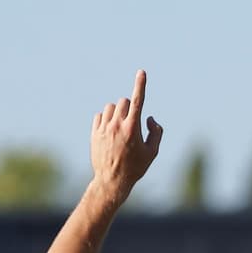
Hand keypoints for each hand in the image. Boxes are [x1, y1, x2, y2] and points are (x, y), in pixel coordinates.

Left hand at [90, 70, 162, 201]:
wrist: (112, 180)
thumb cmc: (136, 167)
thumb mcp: (153, 152)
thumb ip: (157, 132)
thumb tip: (150, 118)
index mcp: (133, 128)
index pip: (138, 101)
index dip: (141, 85)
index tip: (142, 72)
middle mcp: (117, 125)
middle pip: (124, 101)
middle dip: (131, 107)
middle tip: (133, 122)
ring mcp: (104, 128)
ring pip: (111, 107)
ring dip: (118, 112)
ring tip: (121, 128)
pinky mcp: (94, 132)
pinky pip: (100, 115)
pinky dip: (106, 119)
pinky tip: (110, 131)